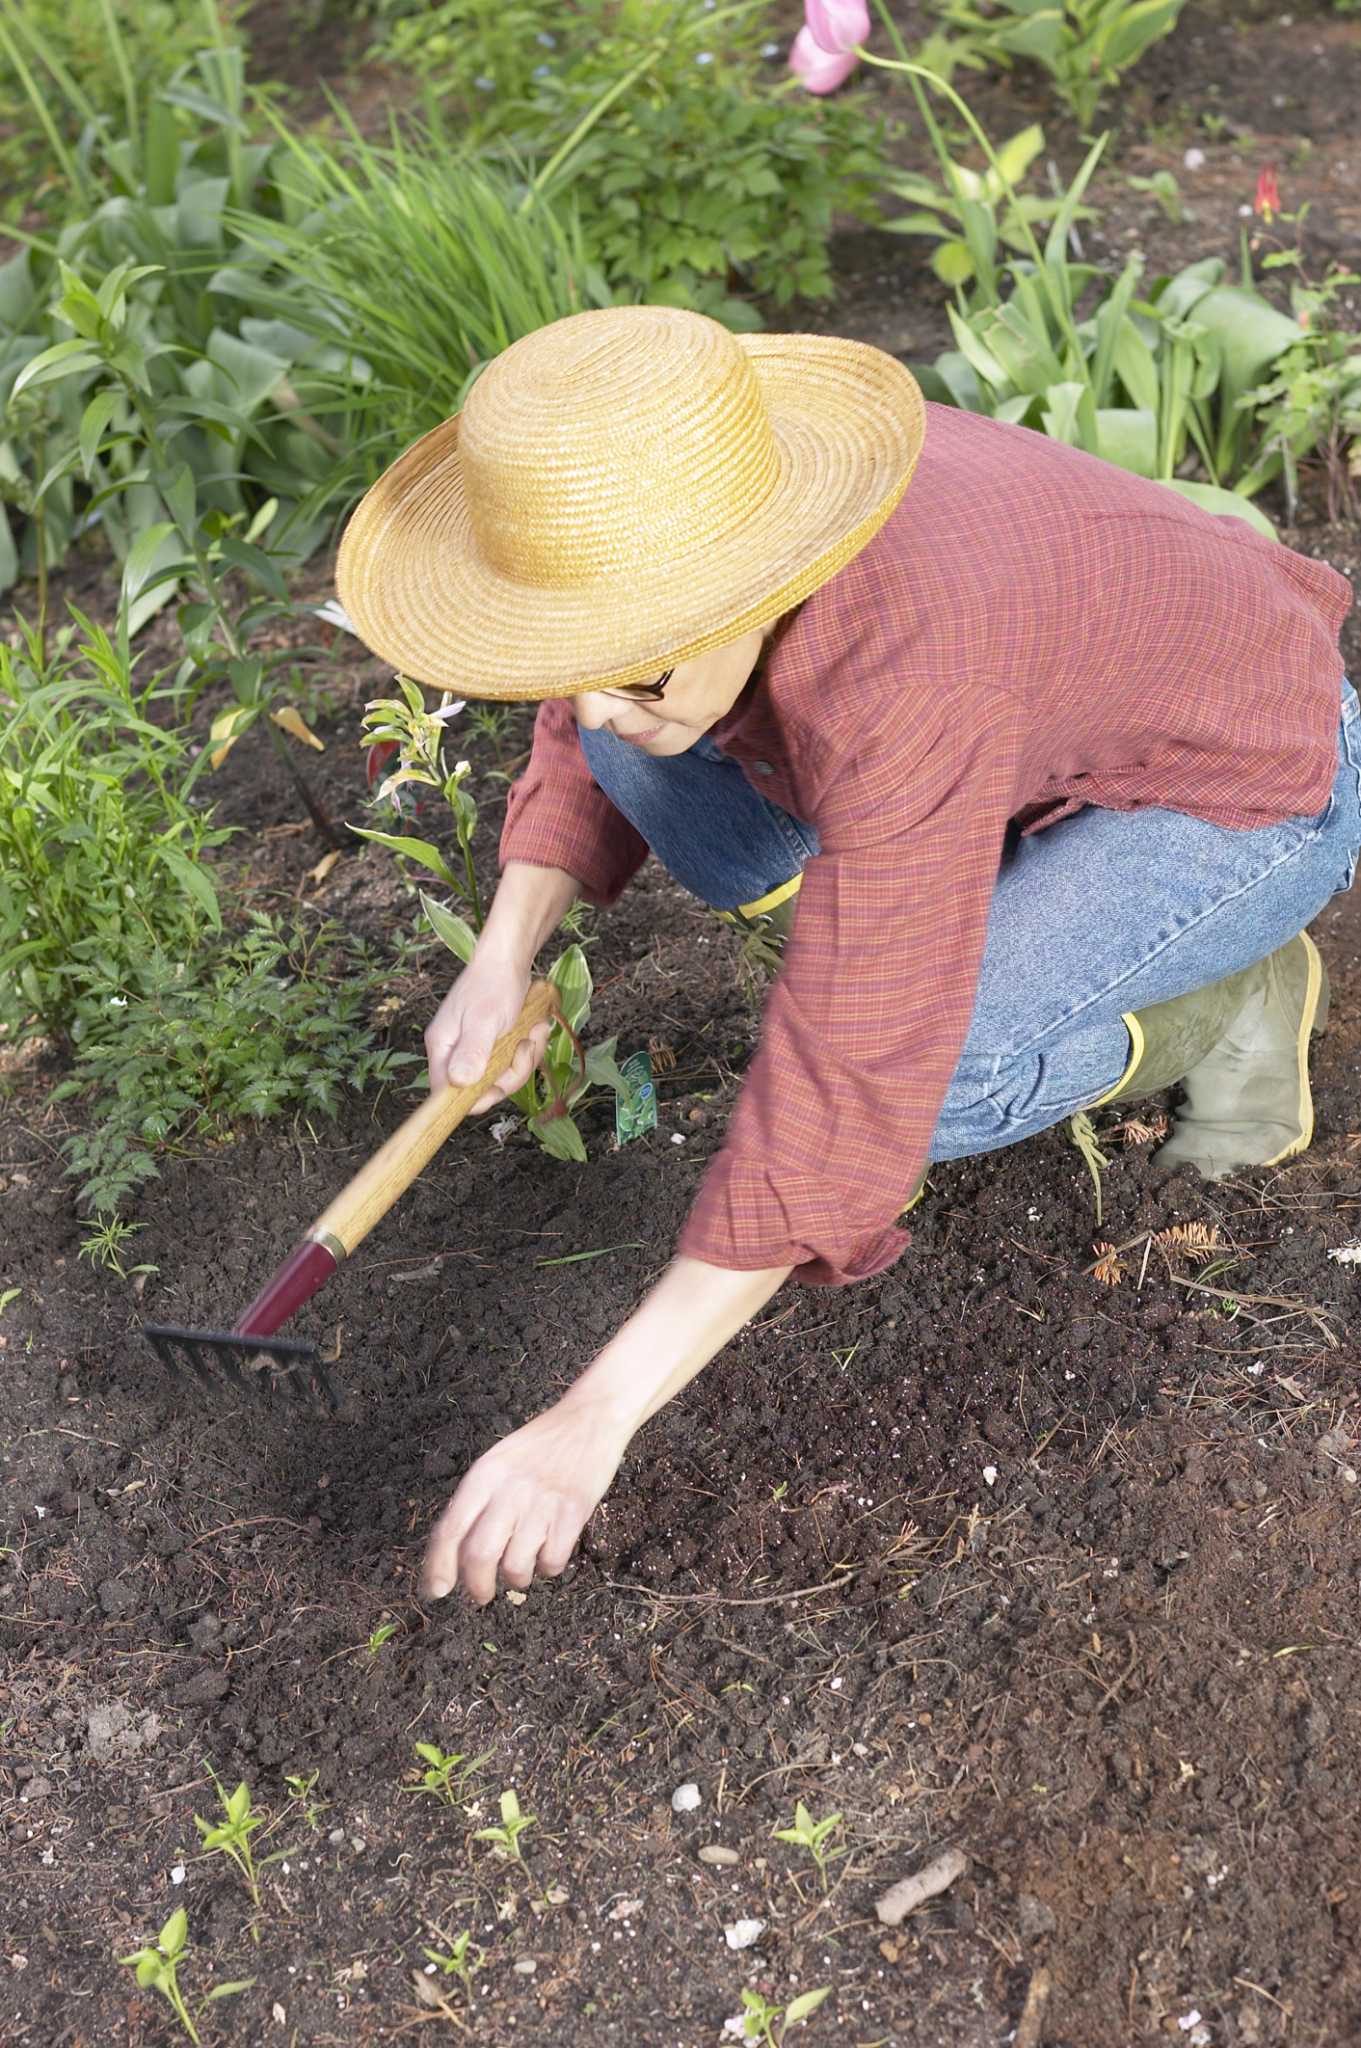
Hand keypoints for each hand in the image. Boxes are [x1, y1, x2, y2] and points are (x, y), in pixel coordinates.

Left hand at [420, 1394, 631, 1605]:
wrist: (589, 1420)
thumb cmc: (540, 1446)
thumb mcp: (498, 1462)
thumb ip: (478, 1502)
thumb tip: (456, 1555)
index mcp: (485, 1475)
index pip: (450, 1529)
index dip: (438, 1566)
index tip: (435, 1591)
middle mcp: (509, 1489)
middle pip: (479, 1555)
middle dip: (477, 1586)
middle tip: (481, 1595)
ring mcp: (542, 1502)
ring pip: (515, 1567)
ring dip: (516, 1579)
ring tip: (522, 1567)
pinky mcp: (573, 1513)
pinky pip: (551, 1562)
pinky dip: (548, 1568)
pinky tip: (550, 1550)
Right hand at [424, 950, 551, 1111]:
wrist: (510, 958)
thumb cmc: (493, 985)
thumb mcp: (484, 1020)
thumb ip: (472, 1052)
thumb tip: (459, 1084)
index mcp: (443, 1048)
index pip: (445, 1092)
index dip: (472, 1099)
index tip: (498, 1088)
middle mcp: (456, 1052)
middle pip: (481, 1088)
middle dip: (511, 1072)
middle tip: (525, 1046)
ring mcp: (476, 1048)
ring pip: (503, 1075)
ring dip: (525, 1057)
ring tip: (535, 1031)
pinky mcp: (495, 1043)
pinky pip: (513, 1061)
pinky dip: (529, 1047)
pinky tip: (536, 1027)